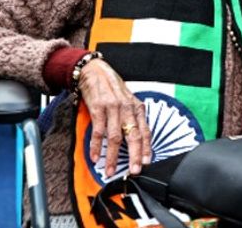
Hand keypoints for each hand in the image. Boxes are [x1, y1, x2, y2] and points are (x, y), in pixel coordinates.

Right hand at [77, 59, 151, 176]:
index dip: (147, 148)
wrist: (95, 71)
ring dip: (113, 157)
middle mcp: (127, 109)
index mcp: (137, 108)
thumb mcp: (127, 101)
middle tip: (134, 170)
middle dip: (135, 156)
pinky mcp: (98, 109)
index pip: (145, 131)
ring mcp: (113, 109)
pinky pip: (98, 132)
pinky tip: (95, 157)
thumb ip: (132, 117)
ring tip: (110, 170)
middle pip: (133, 136)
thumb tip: (137, 138)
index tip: (147, 162)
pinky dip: (96, 146)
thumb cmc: (112, 88)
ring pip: (115, 137)